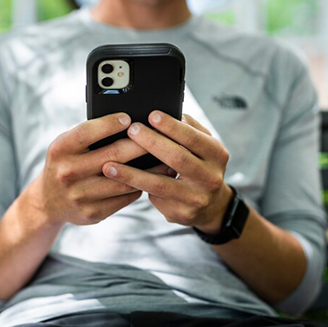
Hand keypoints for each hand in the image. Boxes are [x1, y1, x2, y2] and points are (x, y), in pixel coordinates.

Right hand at [31, 112, 171, 226]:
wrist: (49, 201)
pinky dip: (141, 186)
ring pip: (124, 180)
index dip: (110, 124)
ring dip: (150, 170)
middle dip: (141, 144)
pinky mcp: (93, 213)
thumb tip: (128, 121)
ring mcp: (80, 195)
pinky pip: (125, 197)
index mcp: (60, 149)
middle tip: (162, 136)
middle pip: (113, 155)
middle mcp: (68, 173)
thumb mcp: (67, 144)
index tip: (130, 118)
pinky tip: (155, 178)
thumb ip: (90, 134)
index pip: (88, 132)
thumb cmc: (67, 162)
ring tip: (168, 160)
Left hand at [102, 111, 233, 233]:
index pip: (193, 138)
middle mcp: (211, 177)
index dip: (172, 126)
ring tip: (110, 164)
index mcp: (217, 154)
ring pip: (160, 183)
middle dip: (152, 143)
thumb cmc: (200, 165)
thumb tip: (164, 113)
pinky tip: (117, 181)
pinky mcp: (182, 213)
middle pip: (177, 158)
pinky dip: (135, 187)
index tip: (152, 115)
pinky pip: (155, 197)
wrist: (211, 206)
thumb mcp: (203, 146)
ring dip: (132, 173)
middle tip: (131, 131)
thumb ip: (188, 128)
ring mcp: (197, 198)